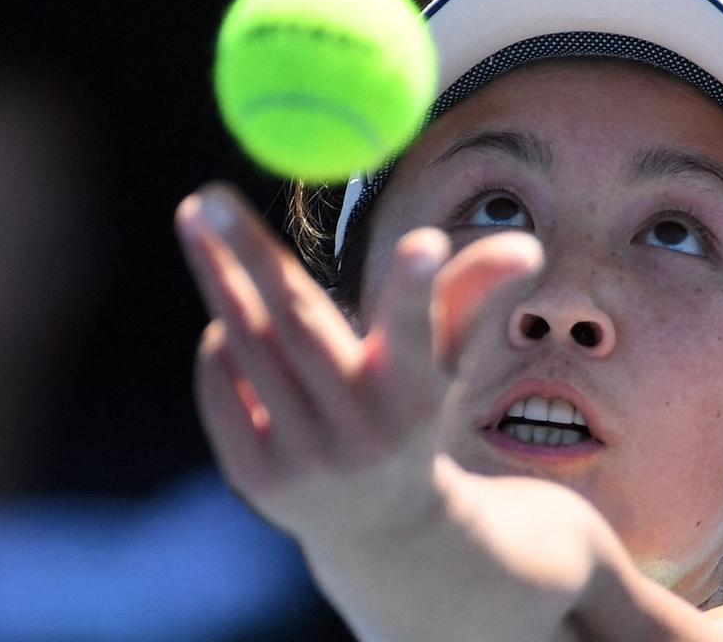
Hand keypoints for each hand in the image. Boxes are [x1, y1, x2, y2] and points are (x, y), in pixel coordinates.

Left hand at [174, 182, 541, 545]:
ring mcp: (306, 459)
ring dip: (218, 278)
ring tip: (196, 221)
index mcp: (418, 393)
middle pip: (297, 323)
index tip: (423, 242)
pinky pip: (222, 385)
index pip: (420, 333)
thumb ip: (473, 291)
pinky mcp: (256, 478)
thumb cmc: (412, 410)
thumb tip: (526, 245)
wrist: (379, 527)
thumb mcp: (445, 355)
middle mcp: (365, 431)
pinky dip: (219, 343)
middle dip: (249, 253)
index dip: (419, 288)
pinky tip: (224, 319)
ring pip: (249, 347)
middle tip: (211, 196)